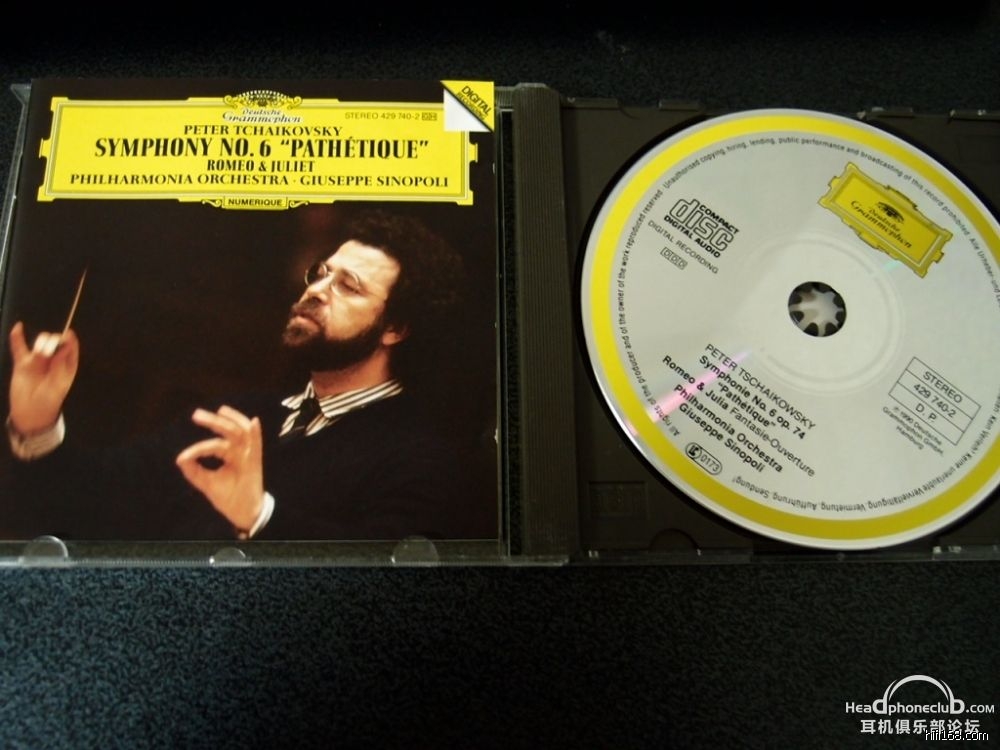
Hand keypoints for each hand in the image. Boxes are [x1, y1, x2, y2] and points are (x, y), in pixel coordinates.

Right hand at [8, 322, 79, 433]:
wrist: (30, 412)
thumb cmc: (49, 400)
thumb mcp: (58, 384)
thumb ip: (60, 366)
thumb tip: (64, 347)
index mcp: (67, 365)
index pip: (71, 347)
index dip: (69, 339)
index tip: (67, 334)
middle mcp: (54, 360)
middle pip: (55, 342)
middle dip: (53, 342)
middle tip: (47, 352)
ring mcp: (38, 360)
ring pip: (40, 342)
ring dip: (40, 343)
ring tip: (39, 353)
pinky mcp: (23, 363)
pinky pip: (19, 347)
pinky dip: (18, 337)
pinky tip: (19, 327)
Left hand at [175, 405, 264, 532]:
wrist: (242, 513)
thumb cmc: (228, 497)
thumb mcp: (206, 482)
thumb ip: (194, 470)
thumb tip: (179, 458)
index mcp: (229, 454)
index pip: (214, 444)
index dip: (198, 448)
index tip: (184, 458)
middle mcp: (239, 451)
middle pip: (228, 430)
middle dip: (213, 421)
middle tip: (196, 415)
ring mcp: (248, 456)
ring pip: (241, 432)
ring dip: (232, 420)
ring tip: (220, 411)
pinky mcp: (255, 463)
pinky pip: (257, 445)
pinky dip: (256, 433)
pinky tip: (253, 422)